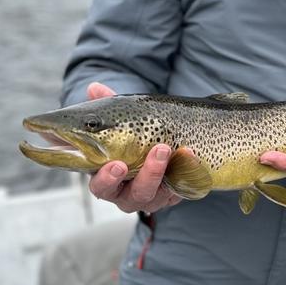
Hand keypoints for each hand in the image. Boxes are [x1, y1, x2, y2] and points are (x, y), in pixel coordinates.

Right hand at [86, 82, 181, 212]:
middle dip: (147, 175)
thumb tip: (93, 87)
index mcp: (107, 179)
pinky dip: (188, 171)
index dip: (107, 179)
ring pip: (159, 194)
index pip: (101, 187)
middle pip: (134, 197)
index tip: (118, 164)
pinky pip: (182, 188)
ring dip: (168, 170)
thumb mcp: (118, 121)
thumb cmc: (128, 137)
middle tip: (158, 150)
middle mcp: (128, 194)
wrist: (160, 145)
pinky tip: (192, 154)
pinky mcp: (174, 193)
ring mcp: (153, 196)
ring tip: (172, 146)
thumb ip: (105, 106)